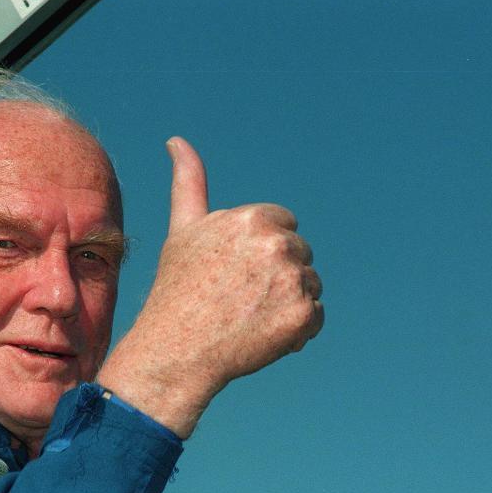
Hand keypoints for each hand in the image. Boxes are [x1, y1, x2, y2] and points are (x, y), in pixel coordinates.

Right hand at [97, 137, 323, 438]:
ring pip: (310, 284)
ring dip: (288, 302)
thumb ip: (190, 182)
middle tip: (237, 298)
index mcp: (253, 218)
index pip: (284, 224)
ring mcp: (293, 280)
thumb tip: (177, 140)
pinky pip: (316, 318)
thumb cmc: (177, 290)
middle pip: (299, 254)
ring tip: (248, 318)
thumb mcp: (183, 230)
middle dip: (276, 274)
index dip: (258, 251)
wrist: (175, 351)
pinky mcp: (303, 315)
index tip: (232, 271)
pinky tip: (262, 336)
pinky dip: (296, 330)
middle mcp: (277, 244)